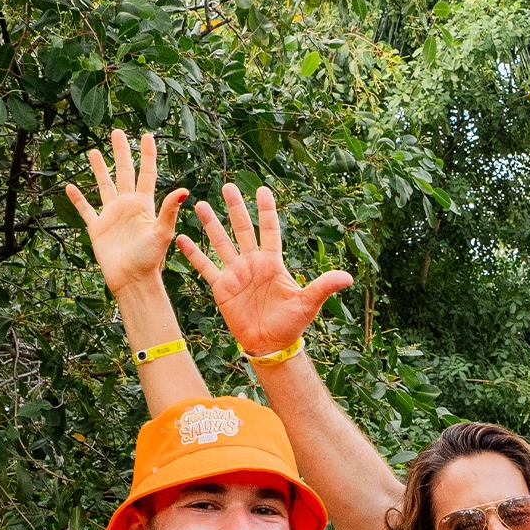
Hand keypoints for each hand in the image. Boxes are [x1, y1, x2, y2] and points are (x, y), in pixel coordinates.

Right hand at [64, 130, 186, 294]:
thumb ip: (169, 210)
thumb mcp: (161, 232)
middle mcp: (128, 206)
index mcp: (144, 204)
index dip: (147, 154)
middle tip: (117, 132)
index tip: (146, 135)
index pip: (146, 173)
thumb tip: (185, 190)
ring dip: (98, 168)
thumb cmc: (150, 259)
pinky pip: (85, 209)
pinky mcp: (97, 227)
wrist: (132, 279)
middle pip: (123, 172)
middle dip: (121, 152)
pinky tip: (70, 186)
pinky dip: (78, 199)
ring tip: (93, 151)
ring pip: (104, 185)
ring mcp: (112, 215)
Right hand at [176, 185, 351, 356]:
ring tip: (200, 204)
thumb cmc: (291, 324)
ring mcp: (236, 273)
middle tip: (228, 185)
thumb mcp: (308, 303)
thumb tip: (348, 278)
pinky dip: (194, 253)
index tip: (263, 189)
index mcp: (273, 263)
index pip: (270, 230)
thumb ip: (323, 286)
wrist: (270, 344)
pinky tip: (181, 238)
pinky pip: (205, 266)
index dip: (267, 211)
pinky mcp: (222, 287)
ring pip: (221, 242)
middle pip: (243, 229)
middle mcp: (253, 263)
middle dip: (236, 208)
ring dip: (211, 224)